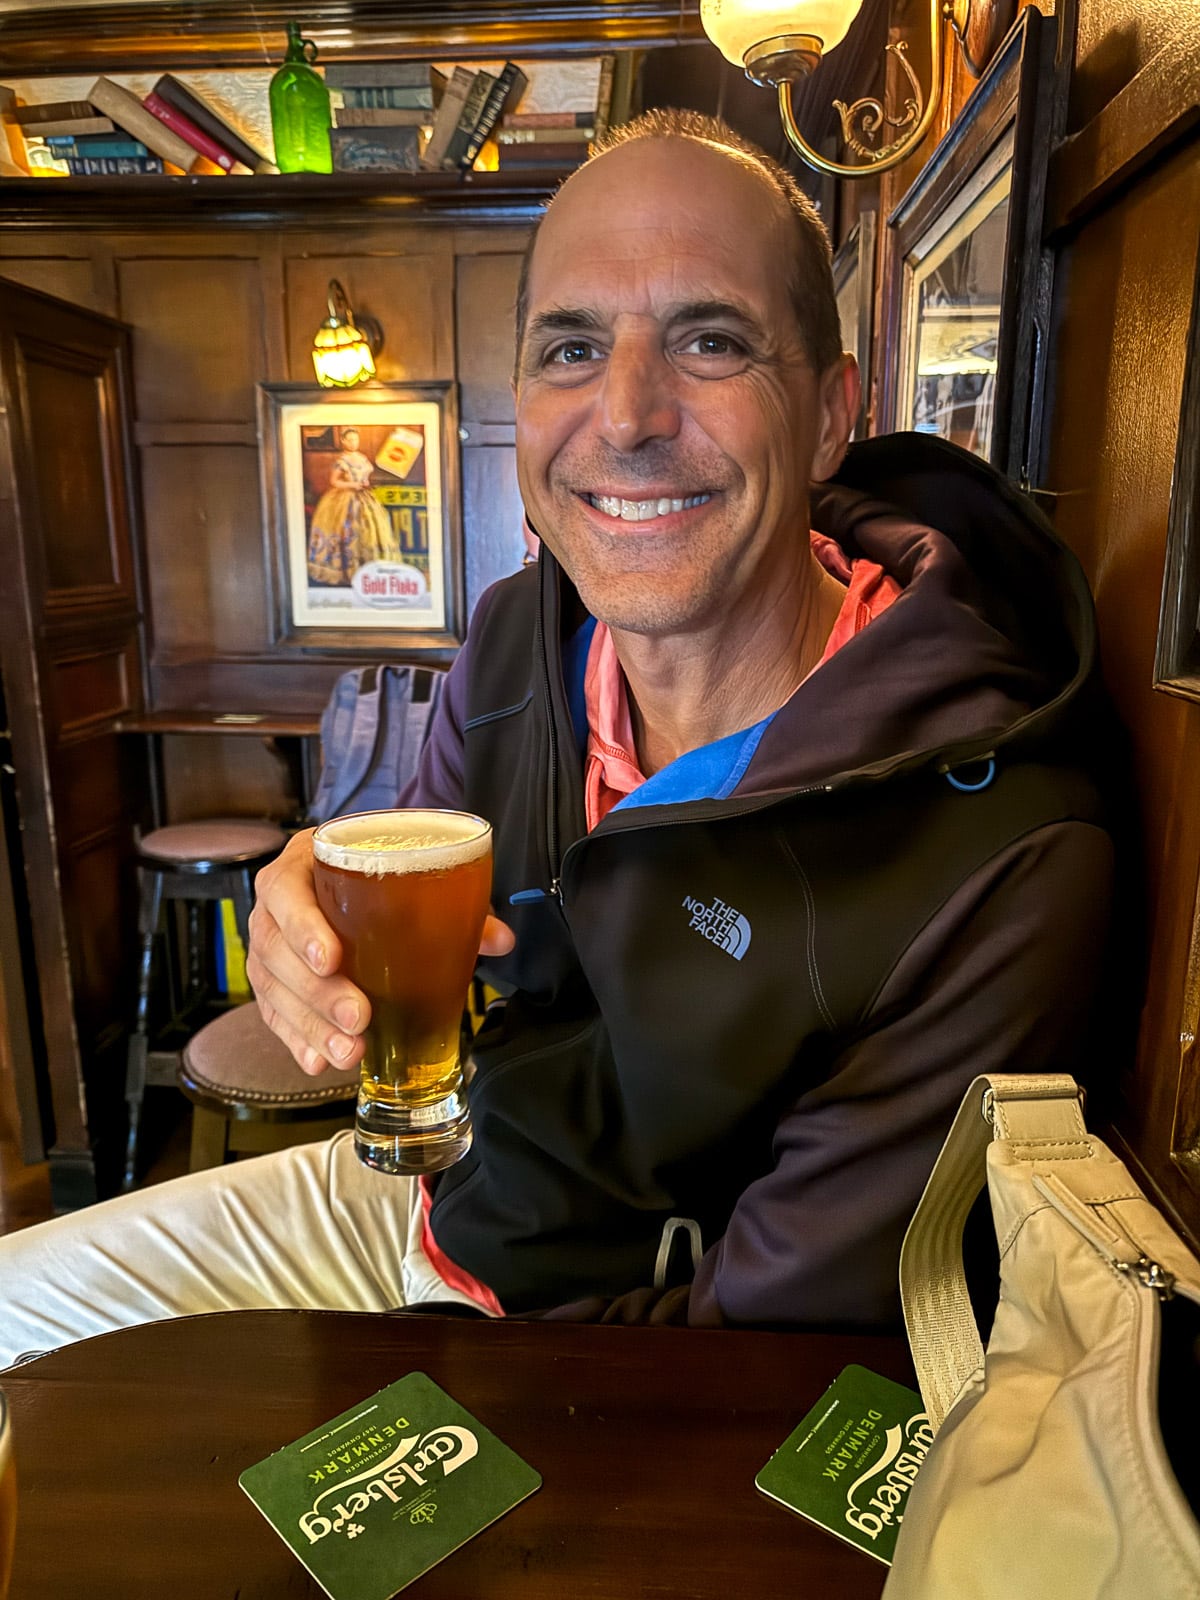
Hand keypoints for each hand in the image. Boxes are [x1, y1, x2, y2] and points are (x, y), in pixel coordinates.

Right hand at [247, 828, 514, 1075]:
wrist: (350, 873)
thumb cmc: (376, 876)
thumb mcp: (408, 874)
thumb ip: (453, 902)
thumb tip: (500, 940)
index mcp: (302, 865)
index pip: (285, 892)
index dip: (302, 926)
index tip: (332, 958)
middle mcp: (275, 908)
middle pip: (276, 952)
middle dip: (316, 992)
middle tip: (358, 1017)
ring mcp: (268, 947)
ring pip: (273, 990)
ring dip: (311, 1025)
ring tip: (349, 1051)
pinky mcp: (272, 983)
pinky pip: (274, 1016)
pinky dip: (298, 1041)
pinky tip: (321, 1061)